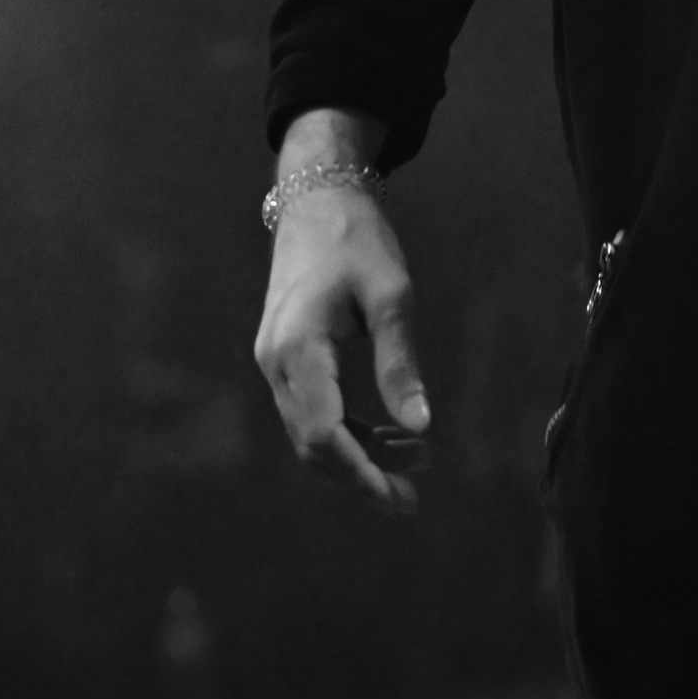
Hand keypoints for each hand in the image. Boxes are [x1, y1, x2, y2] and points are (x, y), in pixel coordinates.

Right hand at [254, 182, 431, 514]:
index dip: (359, 472)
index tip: (397, 498)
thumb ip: (401, 361)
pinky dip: (348, 429)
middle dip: (362, 474)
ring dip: (358, 454)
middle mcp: (275, 362)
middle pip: (312, 443)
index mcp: (298, 347)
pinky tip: (390, 434)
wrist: (316, 200)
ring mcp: (274, 362)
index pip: (322, 432)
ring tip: (416, 466)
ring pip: (311, 431)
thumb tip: (423, 426)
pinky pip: (312, 410)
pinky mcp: (284, 359)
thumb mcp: (392, 293)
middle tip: (412, 498)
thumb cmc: (357, 239)